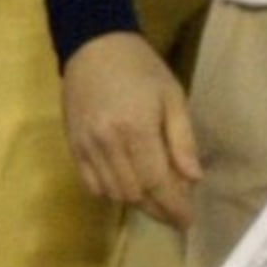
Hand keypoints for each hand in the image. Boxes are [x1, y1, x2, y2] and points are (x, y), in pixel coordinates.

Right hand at [60, 31, 200, 223]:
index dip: (174, 206)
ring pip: (112, 193)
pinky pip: (91, 184)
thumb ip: (183, 140)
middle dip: (158, 208)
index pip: (156, 182)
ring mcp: (86, 146)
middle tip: (176, 208)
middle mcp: (107, 142)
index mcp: (136, 128)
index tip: (187, 220)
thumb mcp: (173, 97)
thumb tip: (193, 179)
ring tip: (155, 197)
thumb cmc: (142, 68)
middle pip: (134, 193)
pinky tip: (128, 184)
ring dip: (136, 201)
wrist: (94, 46)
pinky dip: (111, 192)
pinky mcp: (72, 146)